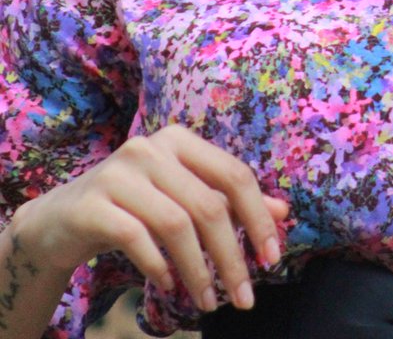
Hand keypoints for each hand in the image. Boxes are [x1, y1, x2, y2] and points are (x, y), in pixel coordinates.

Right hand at [13, 124, 288, 314]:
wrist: (59, 220)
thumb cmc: (134, 207)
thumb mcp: (183, 199)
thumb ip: (230, 202)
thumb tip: (283, 212)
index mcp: (181, 140)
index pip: (234, 175)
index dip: (258, 218)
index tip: (272, 259)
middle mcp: (151, 147)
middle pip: (209, 204)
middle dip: (231, 256)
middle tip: (243, 296)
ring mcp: (119, 172)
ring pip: (176, 223)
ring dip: (198, 270)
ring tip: (209, 300)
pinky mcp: (92, 202)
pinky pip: (135, 237)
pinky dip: (158, 265)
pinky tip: (169, 284)